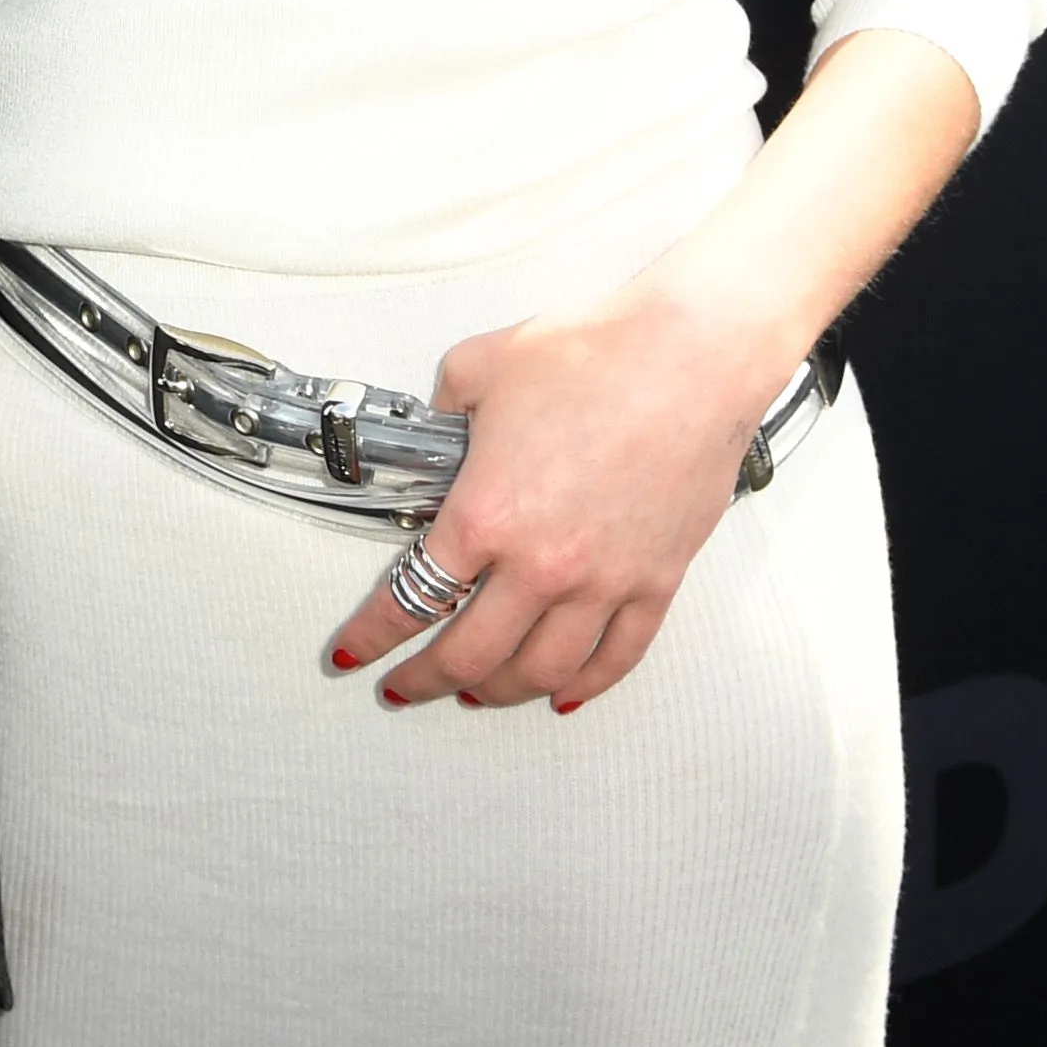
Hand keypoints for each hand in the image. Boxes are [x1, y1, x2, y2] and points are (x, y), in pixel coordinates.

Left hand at [319, 275, 794, 712]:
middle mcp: (541, 564)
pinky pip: (617, 657)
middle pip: (469, 655)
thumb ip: (445, 406)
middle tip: (403, 688)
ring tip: (475, 693)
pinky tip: (564, 693)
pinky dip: (586, 686)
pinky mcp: (656, 582)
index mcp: (485, 516)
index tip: (354, 653)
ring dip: (498, 692)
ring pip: (540, 671)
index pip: (408, 599)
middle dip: (424, 680)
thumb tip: (441, 422)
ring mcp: (603, 582)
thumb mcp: (480, 367)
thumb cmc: (599, 353)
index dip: (371, 636)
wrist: (691, 354)